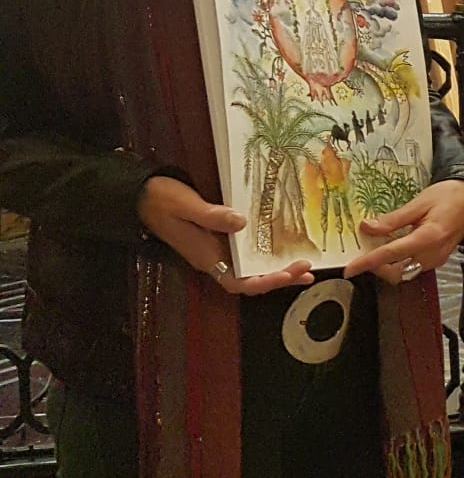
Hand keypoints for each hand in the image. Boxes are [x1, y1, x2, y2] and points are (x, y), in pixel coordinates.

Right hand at [137, 175, 313, 295]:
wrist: (142, 194)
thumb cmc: (161, 201)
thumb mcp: (185, 205)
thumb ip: (212, 216)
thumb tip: (241, 223)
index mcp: (207, 258)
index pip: (239, 283)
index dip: (265, 283)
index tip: (287, 275)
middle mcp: (216, 258)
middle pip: (252, 279)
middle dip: (280, 278)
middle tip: (307, 269)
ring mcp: (219, 249)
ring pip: (252, 268)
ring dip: (278, 269)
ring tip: (305, 266)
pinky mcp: (221, 238)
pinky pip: (248, 252)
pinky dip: (267, 253)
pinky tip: (284, 247)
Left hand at [344, 180, 463, 283]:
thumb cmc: (450, 195)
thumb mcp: (418, 203)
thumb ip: (393, 219)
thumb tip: (368, 227)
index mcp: (428, 238)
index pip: (390, 255)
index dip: (367, 263)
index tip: (350, 269)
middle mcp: (433, 254)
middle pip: (397, 272)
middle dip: (377, 267)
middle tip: (364, 252)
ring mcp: (437, 259)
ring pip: (405, 272)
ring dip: (388, 264)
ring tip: (378, 246)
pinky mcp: (438, 258)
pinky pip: (414, 266)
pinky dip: (399, 261)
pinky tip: (394, 245)